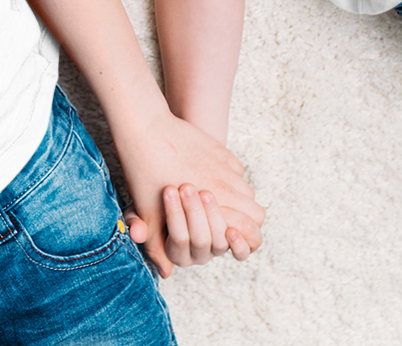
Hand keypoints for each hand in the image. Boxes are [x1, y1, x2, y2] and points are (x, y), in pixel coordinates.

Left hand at [116, 110, 263, 276]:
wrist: (145, 129)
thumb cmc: (144, 174)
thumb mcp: (149, 214)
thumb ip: (159, 246)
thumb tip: (166, 273)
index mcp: (214, 204)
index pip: (251, 231)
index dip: (244, 241)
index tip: (227, 239)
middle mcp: (226, 185)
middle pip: (256, 213)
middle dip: (243, 222)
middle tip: (224, 225)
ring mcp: (225, 165)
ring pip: (248, 191)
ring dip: (237, 200)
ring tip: (214, 203)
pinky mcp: (220, 149)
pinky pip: (237, 170)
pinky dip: (230, 179)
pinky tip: (209, 180)